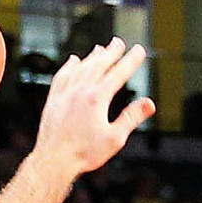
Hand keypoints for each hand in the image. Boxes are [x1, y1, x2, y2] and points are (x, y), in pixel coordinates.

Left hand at [33, 40, 154, 177]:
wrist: (53, 161)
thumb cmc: (83, 153)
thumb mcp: (114, 138)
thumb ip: (131, 118)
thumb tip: (149, 104)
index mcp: (97, 99)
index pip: (118, 73)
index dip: (131, 60)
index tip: (139, 50)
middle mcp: (79, 92)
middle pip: (98, 65)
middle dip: (111, 52)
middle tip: (119, 42)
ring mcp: (64, 95)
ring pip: (80, 68)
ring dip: (91, 57)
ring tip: (100, 49)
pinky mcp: (53, 101)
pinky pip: (61, 77)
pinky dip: (69, 66)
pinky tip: (72, 61)